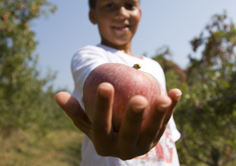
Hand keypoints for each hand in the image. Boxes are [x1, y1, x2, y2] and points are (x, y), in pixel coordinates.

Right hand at [55, 82, 180, 159]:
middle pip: (129, 133)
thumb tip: (57, 95)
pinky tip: (177, 92)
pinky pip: (165, 122)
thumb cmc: (100, 123)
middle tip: (139, 98)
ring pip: (152, 130)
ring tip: (165, 96)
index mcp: (103, 145)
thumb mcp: (86, 119)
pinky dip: (171, 108)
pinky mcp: (156, 140)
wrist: (120, 138)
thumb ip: (74, 109)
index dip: (102, 106)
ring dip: (160, 114)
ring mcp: (142, 146)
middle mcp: (124, 150)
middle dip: (134, 118)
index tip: (104, 84)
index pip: (101, 125)